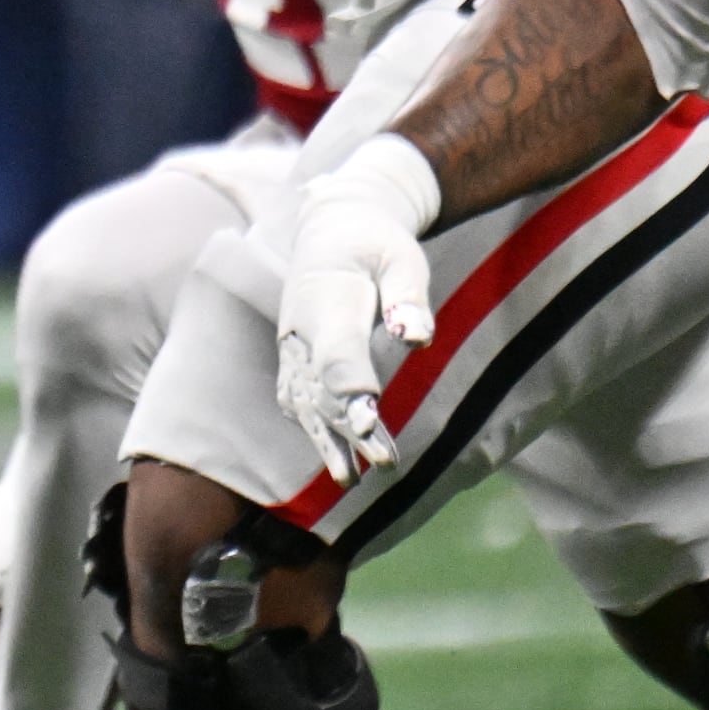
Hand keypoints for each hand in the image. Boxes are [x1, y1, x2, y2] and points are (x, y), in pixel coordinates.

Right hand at [272, 137, 440, 485]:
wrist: (330, 229)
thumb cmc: (376, 242)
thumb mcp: (401, 256)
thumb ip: (407, 297)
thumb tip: (415, 336)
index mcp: (327, 300)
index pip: (337, 353)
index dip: (351, 387)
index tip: (369, 419)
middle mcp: (301, 329)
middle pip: (323, 386)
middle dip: (350, 427)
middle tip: (385, 463)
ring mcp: (293, 346)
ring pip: (306, 400)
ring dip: (329, 441)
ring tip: (352, 481)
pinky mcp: (295, 359)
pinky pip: (297, 399)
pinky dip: (312, 428)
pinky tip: (333, 456)